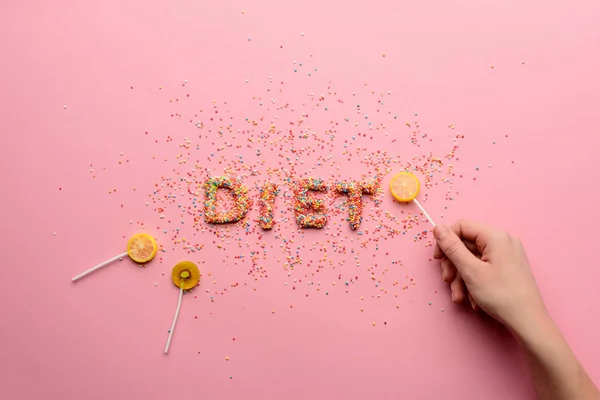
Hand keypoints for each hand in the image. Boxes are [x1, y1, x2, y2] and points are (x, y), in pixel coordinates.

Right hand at [433, 220, 547, 334]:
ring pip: (474, 259)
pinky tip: (472, 298)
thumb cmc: (501, 295)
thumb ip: (452, 247)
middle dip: (454, 265)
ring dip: (462, 277)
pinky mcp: (509, 267)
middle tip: (447, 280)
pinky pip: (484, 267)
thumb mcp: (470, 271)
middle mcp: (503, 241)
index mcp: (495, 237)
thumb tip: (438, 228)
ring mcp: (508, 255)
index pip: (462, 226)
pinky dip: (474, 281)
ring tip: (459, 296)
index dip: (446, 241)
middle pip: (467, 244)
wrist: (528, 321)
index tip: (438, 259)